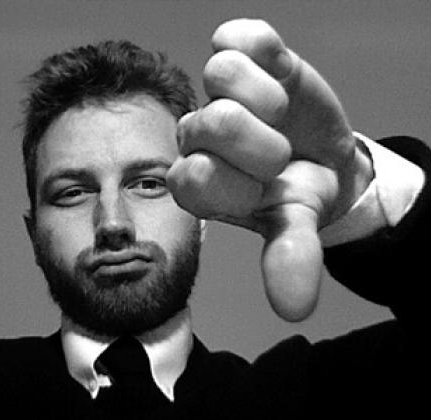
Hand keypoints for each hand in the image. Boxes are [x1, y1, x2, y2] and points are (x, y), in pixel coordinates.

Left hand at [167, 19, 373, 320]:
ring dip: (271, 102)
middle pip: (215, 123)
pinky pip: (238, 36)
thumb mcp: (295, 225)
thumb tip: (293, 308)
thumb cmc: (296, 193)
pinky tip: (277, 78)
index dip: (240, 182)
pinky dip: (267, 55)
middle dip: (266, 145)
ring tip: (279, 115)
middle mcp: (195, 135)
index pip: (191, 176)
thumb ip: (290, 257)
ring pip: (222, 74)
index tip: (264, 188)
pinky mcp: (239, 56)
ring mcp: (215, 93)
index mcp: (195, 180)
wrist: (320, 155)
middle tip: (277, 154)